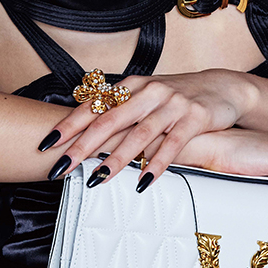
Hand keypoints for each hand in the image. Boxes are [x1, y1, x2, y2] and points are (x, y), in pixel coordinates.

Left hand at [37, 68, 251, 187]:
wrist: (221, 87)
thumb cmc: (176, 96)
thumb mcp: (146, 96)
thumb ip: (119, 110)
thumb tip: (82, 131)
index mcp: (131, 86)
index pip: (94, 107)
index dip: (69, 125)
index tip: (47, 144)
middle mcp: (148, 91)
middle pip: (110, 120)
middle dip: (83, 145)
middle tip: (62, 166)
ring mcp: (172, 103)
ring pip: (139, 133)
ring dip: (117, 158)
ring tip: (98, 179)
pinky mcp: (195, 117)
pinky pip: (173, 144)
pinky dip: (157, 163)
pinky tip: (144, 181)